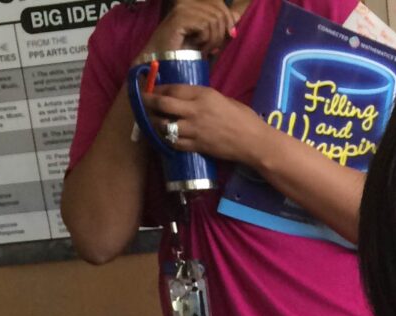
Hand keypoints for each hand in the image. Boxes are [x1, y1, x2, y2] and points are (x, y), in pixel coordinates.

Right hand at [139, 0, 234, 58]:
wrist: (165, 61)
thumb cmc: (185, 52)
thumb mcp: (208, 37)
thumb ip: (221, 25)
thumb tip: (237, 15)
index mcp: (193, 4)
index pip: (220, 4)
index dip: (229, 20)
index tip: (230, 35)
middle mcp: (187, 2)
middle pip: (220, 12)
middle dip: (221, 34)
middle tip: (213, 48)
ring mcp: (183, 8)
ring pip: (214, 19)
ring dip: (213, 39)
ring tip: (204, 49)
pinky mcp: (180, 17)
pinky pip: (205, 26)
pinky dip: (205, 40)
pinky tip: (197, 46)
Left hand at [144, 85, 265, 163]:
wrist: (253, 142)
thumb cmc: (243, 118)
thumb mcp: (222, 98)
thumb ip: (202, 97)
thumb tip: (187, 97)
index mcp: (202, 95)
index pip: (172, 89)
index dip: (157, 89)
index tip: (151, 90)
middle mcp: (195, 111)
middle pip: (162, 105)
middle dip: (148, 104)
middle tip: (142, 104)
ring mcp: (195, 130)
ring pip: (164, 126)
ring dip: (155, 124)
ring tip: (151, 122)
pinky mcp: (198, 146)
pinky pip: (175, 143)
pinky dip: (166, 140)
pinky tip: (164, 137)